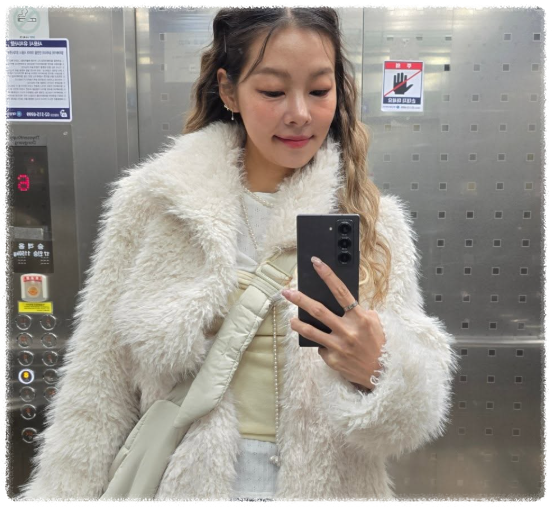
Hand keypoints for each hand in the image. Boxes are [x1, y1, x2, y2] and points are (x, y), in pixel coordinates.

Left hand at [282, 256, 385, 390]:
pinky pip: (321, 348)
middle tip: (287, 292)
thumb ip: (359, 312)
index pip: (341, 292)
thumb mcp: (375, 324)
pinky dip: (322, 345)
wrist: (383, 373)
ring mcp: (339, 346)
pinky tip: (328, 346)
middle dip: (300, 299)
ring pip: (311, 331)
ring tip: (291, 319)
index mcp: (360, 318)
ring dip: (297, 323)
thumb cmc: (379, 345)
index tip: (316, 263)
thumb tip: (343, 303)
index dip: (328, 275)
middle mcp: (348, 330)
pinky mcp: (333, 360)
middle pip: (318, 310)